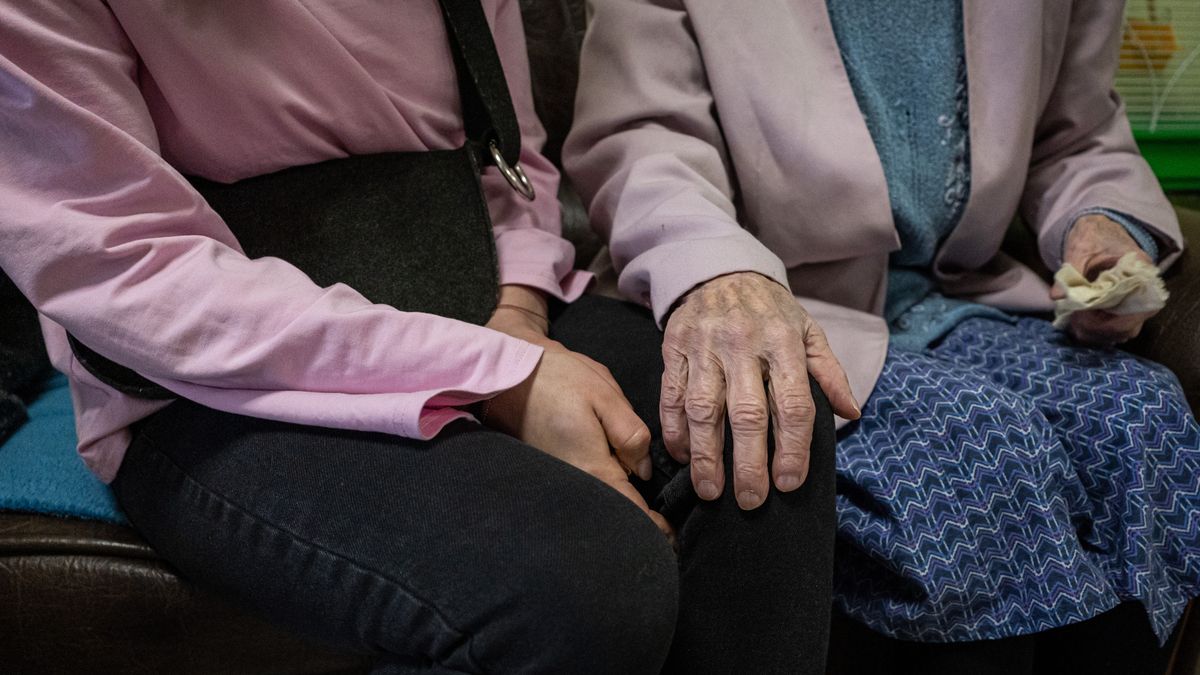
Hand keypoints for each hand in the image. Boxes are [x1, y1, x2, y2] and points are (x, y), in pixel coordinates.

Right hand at [485, 286, 672, 538]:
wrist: (506, 371)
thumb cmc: (556, 377)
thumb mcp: (604, 395)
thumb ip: (631, 435)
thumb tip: (643, 470)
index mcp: (593, 467)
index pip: (631, 512)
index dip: (656, 529)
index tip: (672, 536)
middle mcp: (574, 481)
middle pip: (612, 513)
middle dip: (637, 521)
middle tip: (662, 527)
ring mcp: (558, 479)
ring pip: (597, 501)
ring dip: (617, 504)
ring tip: (640, 507)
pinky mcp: (549, 470)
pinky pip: (581, 489)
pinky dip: (599, 490)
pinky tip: (609, 478)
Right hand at [661, 272, 859, 509]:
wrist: (718, 268)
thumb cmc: (769, 309)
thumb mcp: (807, 330)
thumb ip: (829, 372)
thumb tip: (851, 413)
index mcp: (783, 341)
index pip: (792, 402)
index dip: (793, 446)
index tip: (789, 481)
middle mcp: (742, 344)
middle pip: (746, 412)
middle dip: (749, 462)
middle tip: (752, 500)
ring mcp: (704, 346)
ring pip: (703, 408)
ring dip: (706, 454)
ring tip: (711, 491)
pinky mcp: (674, 348)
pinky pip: (671, 395)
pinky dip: (675, 430)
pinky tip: (684, 456)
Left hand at [1052, 214, 1158, 345]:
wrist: (1097, 231)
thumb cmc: (1092, 236)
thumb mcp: (1079, 250)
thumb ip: (1070, 273)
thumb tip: (1056, 296)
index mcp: (1141, 271)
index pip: (1139, 308)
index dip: (1112, 321)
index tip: (1084, 319)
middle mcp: (1144, 289)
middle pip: (1131, 325)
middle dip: (1100, 330)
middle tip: (1074, 324)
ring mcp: (1135, 300)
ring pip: (1123, 331)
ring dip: (1098, 334)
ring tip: (1074, 325)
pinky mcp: (1124, 307)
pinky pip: (1115, 328)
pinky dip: (1097, 332)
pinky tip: (1078, 325)